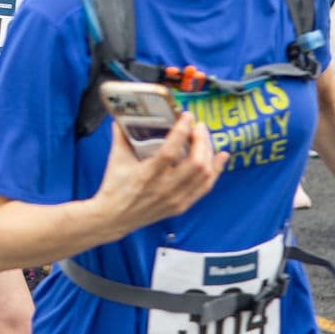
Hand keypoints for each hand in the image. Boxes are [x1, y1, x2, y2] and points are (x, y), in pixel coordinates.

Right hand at [92, 112, 226, 232]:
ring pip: (204, 174)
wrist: (114, 218)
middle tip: (198, 127)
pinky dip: (216, 170)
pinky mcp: (181, 206)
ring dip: (209, 152)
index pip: (170, 151)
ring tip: (205, 138)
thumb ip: (121, 135)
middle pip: (196, 163)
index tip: (187, 116)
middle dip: (202, 140)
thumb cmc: (115, 188)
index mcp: (147, 175)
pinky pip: (205, 187)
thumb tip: (122, 116)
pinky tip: (220, 157)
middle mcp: (164, 188)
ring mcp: (175, 199)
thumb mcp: (117, 159)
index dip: (182, 131)